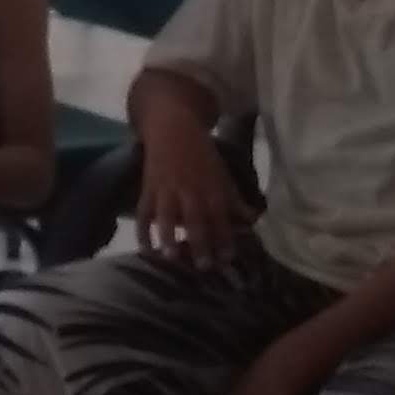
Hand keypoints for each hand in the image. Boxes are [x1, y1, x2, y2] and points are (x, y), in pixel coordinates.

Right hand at [139, 132, 247, 261]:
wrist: (172, 128)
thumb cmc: (202, 154)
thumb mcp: (222, 174)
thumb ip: (233, 199)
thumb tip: (251, 221)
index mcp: (211, 186)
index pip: (220, 215)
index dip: (224, 236)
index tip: (228, 258)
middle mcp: (189, 189)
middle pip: (195, 218)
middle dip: (199, 242)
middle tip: (203, 266)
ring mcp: (166, 189)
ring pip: (166, 215)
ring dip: (168, 236)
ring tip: (170, 258)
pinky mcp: (148, 189)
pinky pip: (143, 212)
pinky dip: (142, 231)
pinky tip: (145, 250)